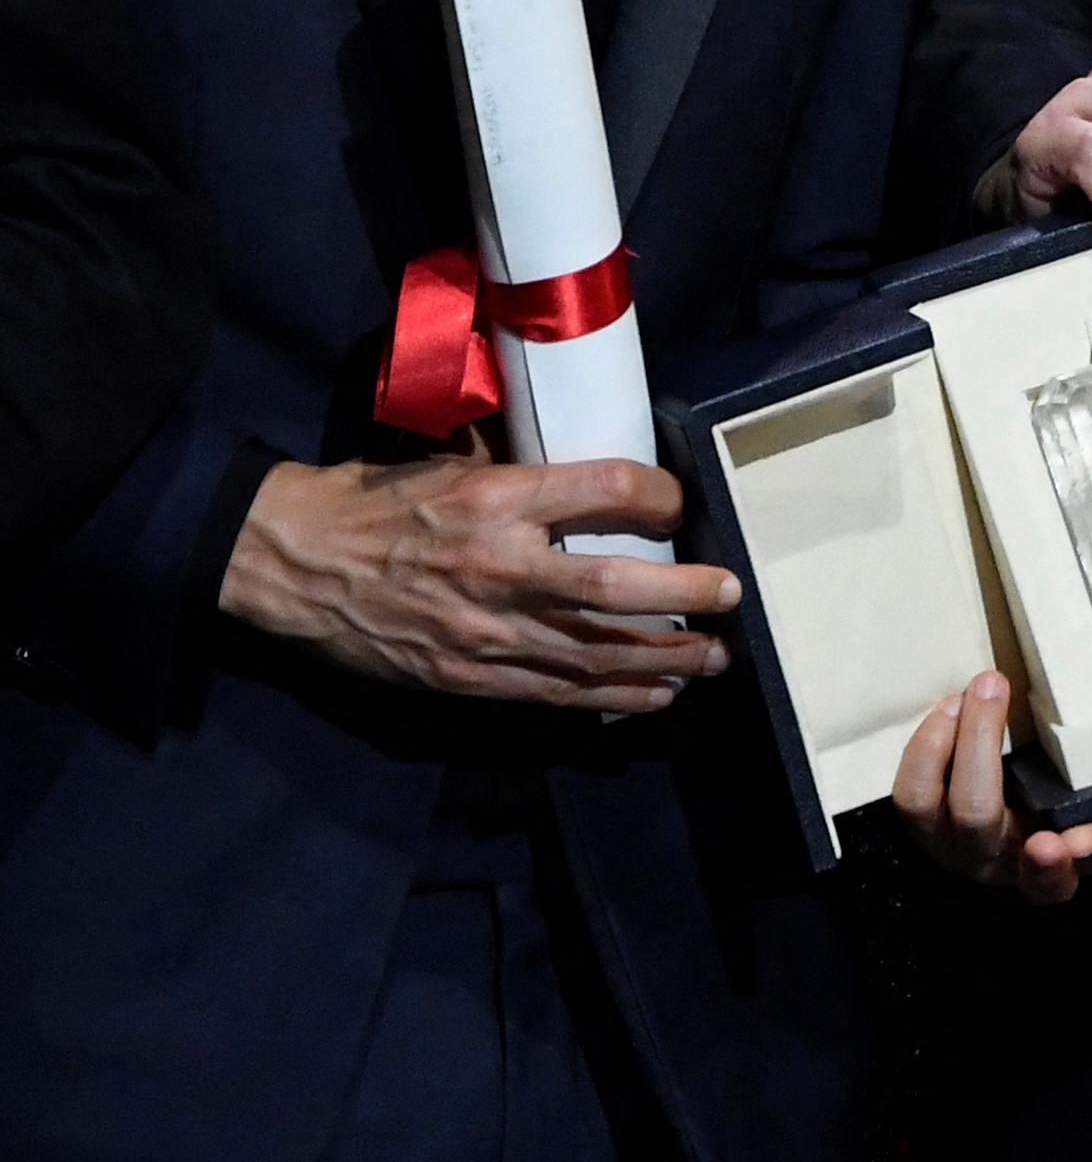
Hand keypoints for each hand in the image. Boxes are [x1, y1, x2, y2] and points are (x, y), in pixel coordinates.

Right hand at [220, 455, 728, 709]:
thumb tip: (592, 471)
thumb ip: (523, 471)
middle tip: (730, 597)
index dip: (661, 495)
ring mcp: (481, 629)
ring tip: (711, 659)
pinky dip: (606, 698)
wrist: (290, 561)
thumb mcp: (452, 462)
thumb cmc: (374, 501)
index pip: (607, 488)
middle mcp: (497, 564)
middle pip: (615, 588)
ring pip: (593, 653)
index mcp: (495, 497)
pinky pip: (550, 692)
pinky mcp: (462, 675)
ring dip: (662, 659)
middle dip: (685, 597)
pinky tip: (650, 696)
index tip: (683, 505)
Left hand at [890, 669, 1091, 902]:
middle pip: (976, 818)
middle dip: (979, 746)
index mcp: (1054, 873)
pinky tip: (953, 703)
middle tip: (995, 684)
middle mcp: (995, 864)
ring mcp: (951, 844)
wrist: (1046, 811)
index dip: (1048, 868)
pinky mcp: (926, 818)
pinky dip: (926, 742)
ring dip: (940, 741)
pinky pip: (911, 788)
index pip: (1049, 885)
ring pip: (922, 805)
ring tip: (967, 692)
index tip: (1052, 841)